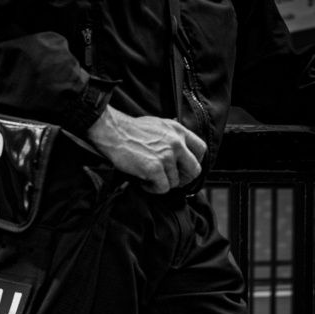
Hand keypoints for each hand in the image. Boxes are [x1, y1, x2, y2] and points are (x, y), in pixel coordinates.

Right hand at [87, 105, 206, 193]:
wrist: (113, 132)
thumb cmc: (131, 130)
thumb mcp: (159, 125)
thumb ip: (173, 136)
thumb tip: (181, 148)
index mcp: (179, 131)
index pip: (201, 150)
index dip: (194, 162)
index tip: (184, 167)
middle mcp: (176, 143)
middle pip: (194, 170)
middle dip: (182, 178)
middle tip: (169, 179)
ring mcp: (166, 156)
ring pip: (175, 182)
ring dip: (162, 183)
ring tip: (148, 177)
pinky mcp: (154, 169)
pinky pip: (162, 188)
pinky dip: (152, 188)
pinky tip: (143, 181)